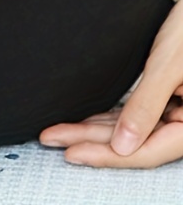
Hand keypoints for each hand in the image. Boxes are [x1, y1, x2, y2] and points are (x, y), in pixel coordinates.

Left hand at [39, 0, 182, 167]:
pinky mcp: (168, 98)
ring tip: (60, 132)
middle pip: (136, 143)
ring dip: (97, 131)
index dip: (107, 155)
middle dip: (92, 141)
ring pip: (133, 130)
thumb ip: (147, 105)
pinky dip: (111, 118)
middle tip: (52, 138)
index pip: (147, 151)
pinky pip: (136, 115)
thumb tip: (123, 146)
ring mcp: (178, 112)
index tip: (72, 151)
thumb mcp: (167, 67)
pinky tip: (86, 121)